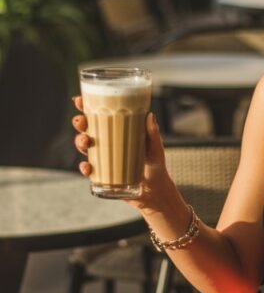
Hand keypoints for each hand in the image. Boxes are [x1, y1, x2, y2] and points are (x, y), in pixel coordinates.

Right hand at [71, 96, 172, 210]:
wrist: (154, 192)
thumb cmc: (156, 166)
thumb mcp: (156, 149)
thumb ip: (153, 134)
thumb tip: (150, 115)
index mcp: (118, 131)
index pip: (100, 115)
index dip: (87, 106)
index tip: (79, 100)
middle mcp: (107, 143)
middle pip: (87, 128)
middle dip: (80, 123)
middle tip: (81, 122)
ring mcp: (103, 158)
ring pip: (84, 146)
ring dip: (79, 141)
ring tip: (85, 142)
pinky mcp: (101, 175)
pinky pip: (88, 170)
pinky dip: (85, 168)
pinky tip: (88, 167)